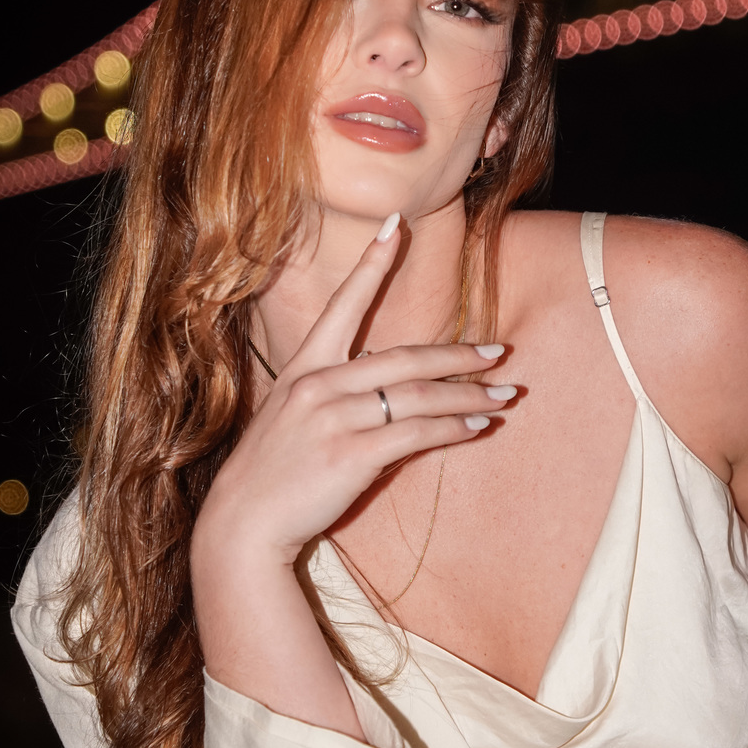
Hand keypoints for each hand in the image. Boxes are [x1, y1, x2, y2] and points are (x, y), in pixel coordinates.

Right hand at [194, 217, 513, 567]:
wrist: (243, 523)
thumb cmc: (273, 474)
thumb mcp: (296, 421)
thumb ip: (343, 402)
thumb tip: (397, 403)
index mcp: (304, 368)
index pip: (343, 306)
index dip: (372, 264)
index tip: (396, 225)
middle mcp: (319, 385)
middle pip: (405, 357)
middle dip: (458, 354)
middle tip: (499, 352)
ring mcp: (334, 419)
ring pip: (418, 395)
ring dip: (469, 396)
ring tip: (504, 397)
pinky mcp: (350, 455)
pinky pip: (415, 434)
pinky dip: (452, 429)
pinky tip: (477, 427)